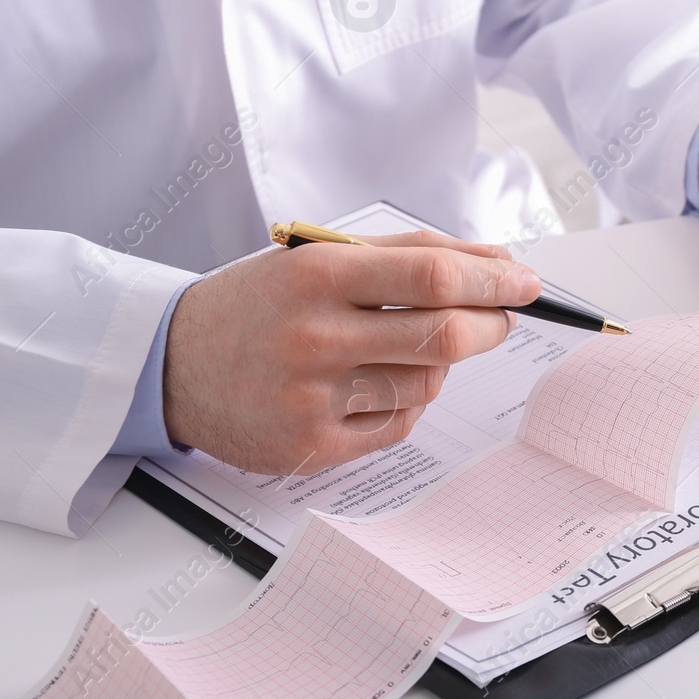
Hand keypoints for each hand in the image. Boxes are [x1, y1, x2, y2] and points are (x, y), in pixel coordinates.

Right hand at [161, 231, 540, 474]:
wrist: (170, 363)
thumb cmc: (259, 303)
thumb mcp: (319, 256)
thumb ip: (407, 253)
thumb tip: (497, 259)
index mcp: (318, 274)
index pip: (433, 275)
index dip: (494, 280)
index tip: (527, 283)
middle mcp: (315, 336)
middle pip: (444, 335)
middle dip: (491, 325)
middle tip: (502, 317)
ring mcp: (313, 397)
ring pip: (426, 383)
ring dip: (439, 365)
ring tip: (405, 348)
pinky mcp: (312, 446)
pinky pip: (398, 426)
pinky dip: (405, 403)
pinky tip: (373, 384)